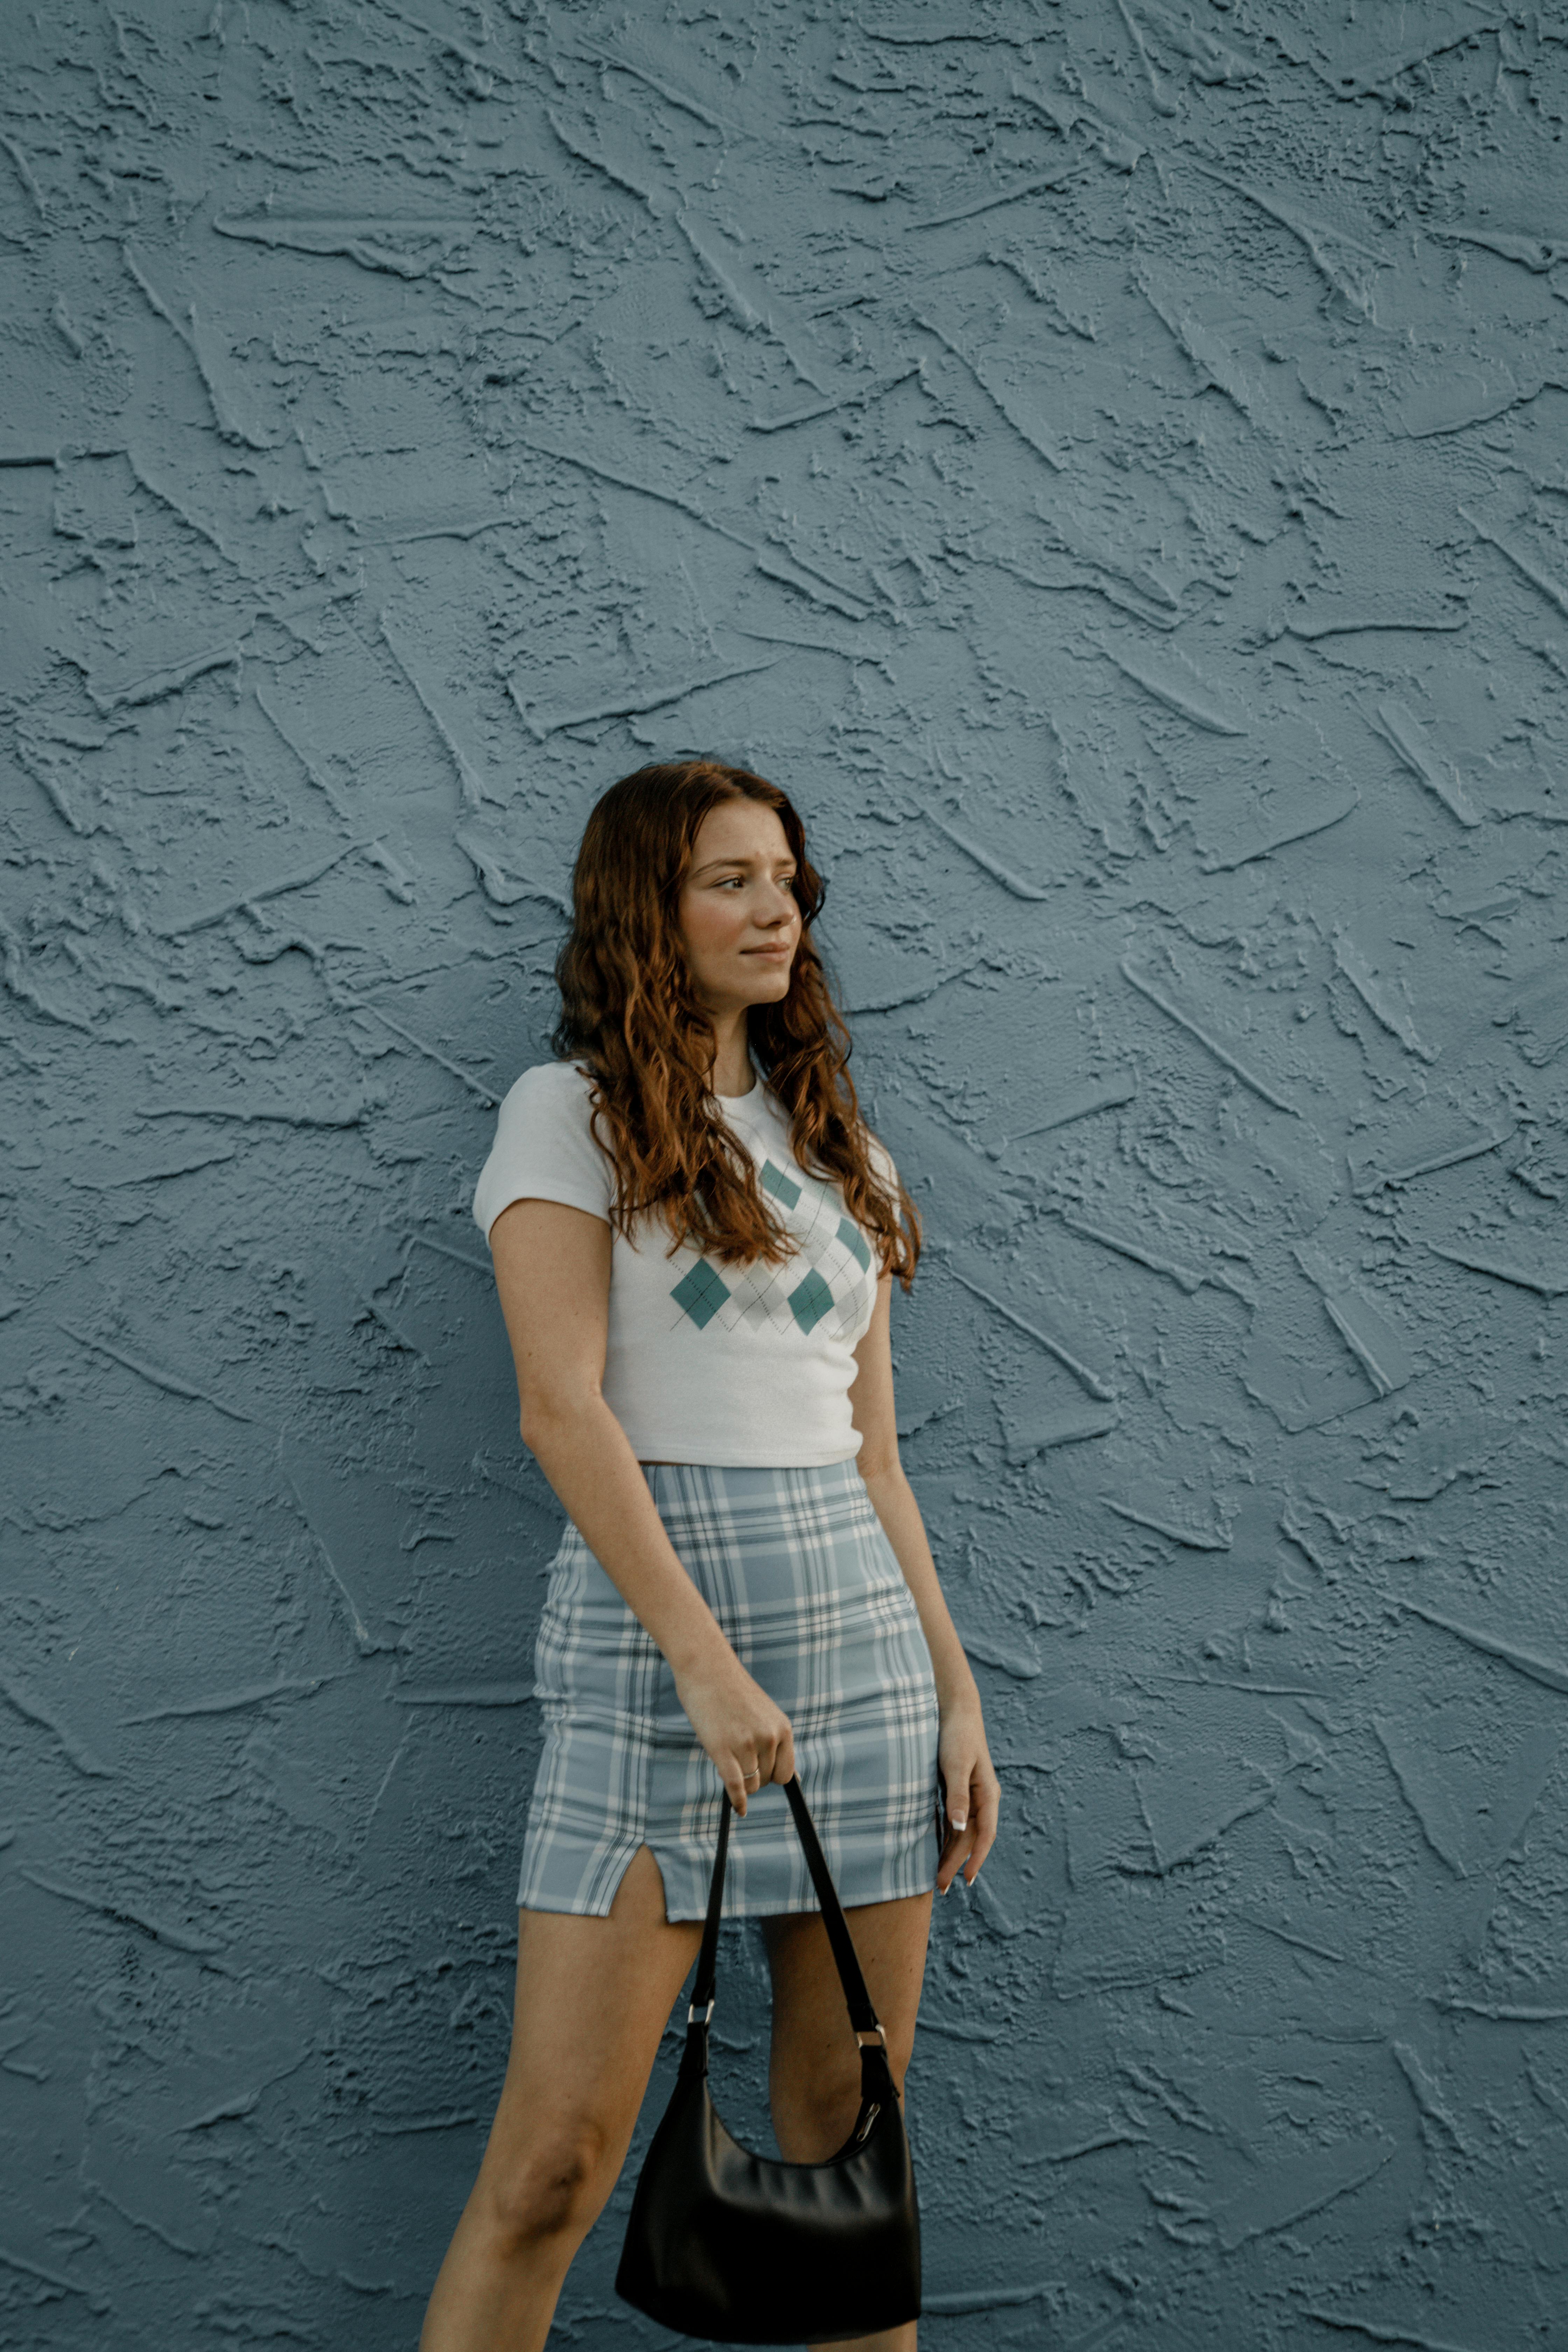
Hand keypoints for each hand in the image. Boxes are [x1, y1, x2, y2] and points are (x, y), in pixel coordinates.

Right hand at [675, 1646, 795, 1814]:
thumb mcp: (764, 1714)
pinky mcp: (722, 1749)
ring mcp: (746, 1744)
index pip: (786, 1772)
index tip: (763, 1775)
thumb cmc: (733, 1691)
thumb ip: (776, 1743)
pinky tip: (738, 1810)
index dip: (773, 1777)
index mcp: (782, 1728)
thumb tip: (793, 1780)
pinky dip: (737, 1801)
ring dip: (743, 1783)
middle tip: (740, 1763)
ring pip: (751, 1785)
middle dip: (756, 1778)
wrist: (707, 1668)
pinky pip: (735, 1786)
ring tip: (730, 1763)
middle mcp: (769, 1738)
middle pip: (768, 1780)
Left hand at [935, 1691, 999, 1893]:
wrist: (955, 1710)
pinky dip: (947, 1838)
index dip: (976, 1859)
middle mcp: (983, 1799)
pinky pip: (956, 1821)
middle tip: (941, 1888)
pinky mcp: (959, 1791)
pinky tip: (936, 1849)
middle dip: (958, 1863)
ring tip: (938, 1877)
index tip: (965, 1881)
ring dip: (952, 1854)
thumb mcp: (955, 1765)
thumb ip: (957, 1796)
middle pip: (972, 1838)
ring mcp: (972, 1796)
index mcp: (988, 1795)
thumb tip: (959, 1827)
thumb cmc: (957, 1735)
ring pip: (963, 1832)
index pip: (985, 1835)